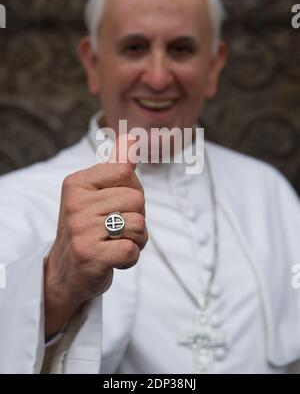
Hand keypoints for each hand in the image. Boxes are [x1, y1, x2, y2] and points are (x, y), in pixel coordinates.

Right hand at [44, 134, 147, 338]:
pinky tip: (113, 259)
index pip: (126, 172)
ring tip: (115, 243)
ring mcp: (81, 230)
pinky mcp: (90, 255)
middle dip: (136, 217)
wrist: (65, 272)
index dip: (131, 191)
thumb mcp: (96, 193)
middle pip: (137, 199)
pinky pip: (132, 250)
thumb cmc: (88, 228)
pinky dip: (130, 258)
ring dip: (136, 239)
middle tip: (115, 229)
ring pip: (139, 224)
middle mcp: (75, 203)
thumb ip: (116, 164)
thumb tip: (133, 136)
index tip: (115, 205)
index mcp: (76, 183)